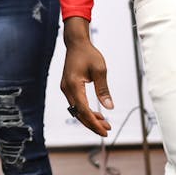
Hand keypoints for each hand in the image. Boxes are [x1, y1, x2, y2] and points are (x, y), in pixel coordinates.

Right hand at [59, 18, 113, 136]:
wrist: (76, 44)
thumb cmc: (88, 54)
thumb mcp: (100, 70)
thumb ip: (103, 90)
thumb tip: (109, 107)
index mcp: (73, 85)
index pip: (84, 109)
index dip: (94, 122)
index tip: (105, 130)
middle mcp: (67, 89)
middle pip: (79, 113)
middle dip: (92, 124)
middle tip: (107, 131)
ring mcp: (66, 89)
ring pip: (77, 110)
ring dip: (89, 118)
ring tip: (105, 123)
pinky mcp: (68, 88)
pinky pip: (76, 104)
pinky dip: (86, 111)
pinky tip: (97, 114)